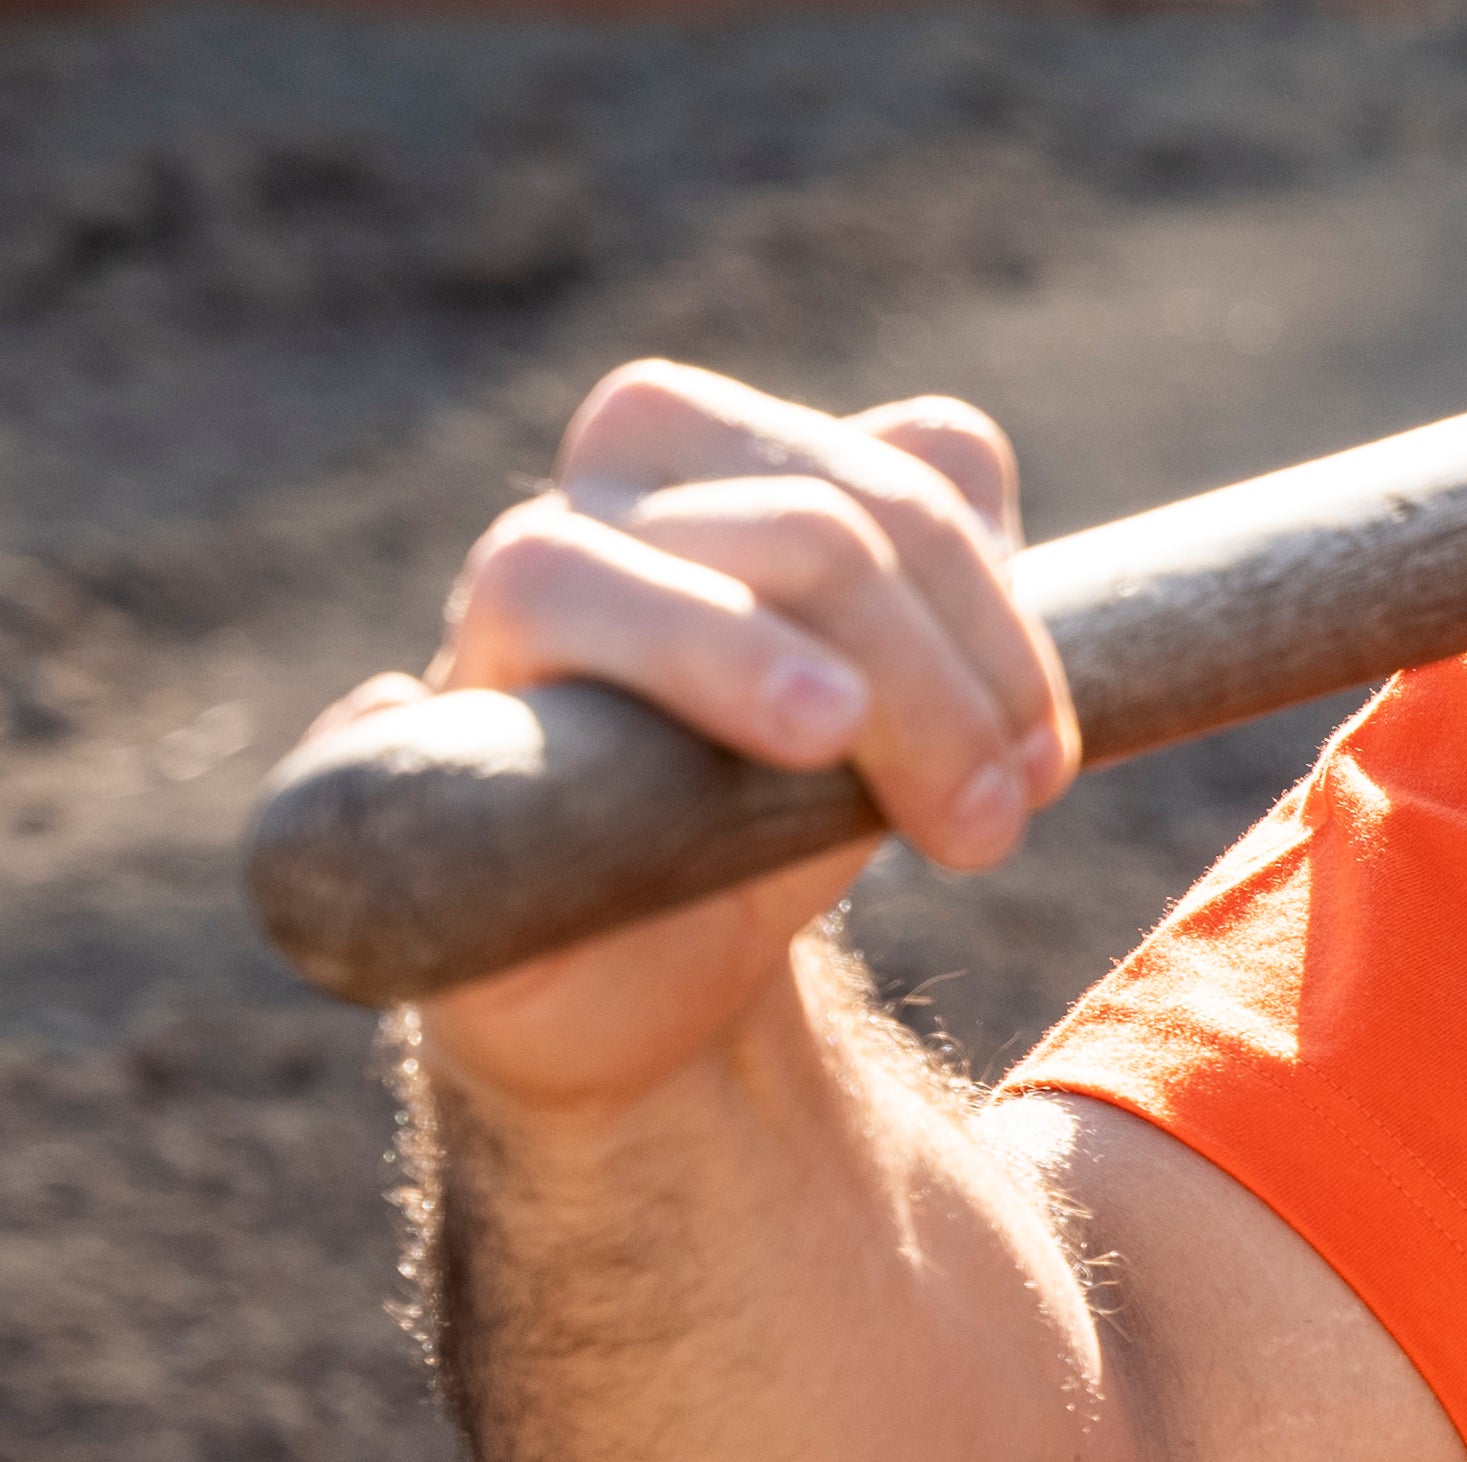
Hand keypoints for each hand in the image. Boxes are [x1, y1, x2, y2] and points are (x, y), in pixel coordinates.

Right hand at [327, 360, 1079, 1112]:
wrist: (663, 974)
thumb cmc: (778, 812)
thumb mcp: (905, 703)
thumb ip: (947, 573)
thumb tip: (957, 447)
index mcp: (711, 463)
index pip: (892, 480)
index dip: (996, 617)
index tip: (1045, 762)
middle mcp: (593, 510)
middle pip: (807, 532)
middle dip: (933, 691)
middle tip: (994, 826)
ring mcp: (487, 627)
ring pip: (614, 577)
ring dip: (773, 684)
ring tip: (883, 792)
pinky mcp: (421, 759)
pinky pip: (387, 714)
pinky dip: (430, 720)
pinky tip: (512, 752)